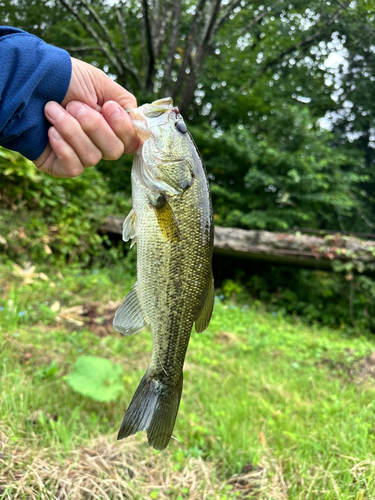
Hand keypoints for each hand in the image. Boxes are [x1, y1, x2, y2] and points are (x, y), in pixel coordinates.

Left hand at [34, 58, 138, 177]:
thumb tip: (140, 122)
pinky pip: (75, 167)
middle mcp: (99, 143)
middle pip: (115, 151)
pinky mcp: (62, 166)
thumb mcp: (100, 83)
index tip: (108, 107)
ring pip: (92, 157)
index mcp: (112, 125)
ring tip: (53, 110)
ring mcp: (81, 156)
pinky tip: (50, 131)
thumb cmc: (64, 80)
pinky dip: (63, 147)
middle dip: (94, 126)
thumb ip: (125, 103)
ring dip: (72, 130)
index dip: (123, 128)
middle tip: (74, 105)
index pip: (132, 141)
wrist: (28, 82)